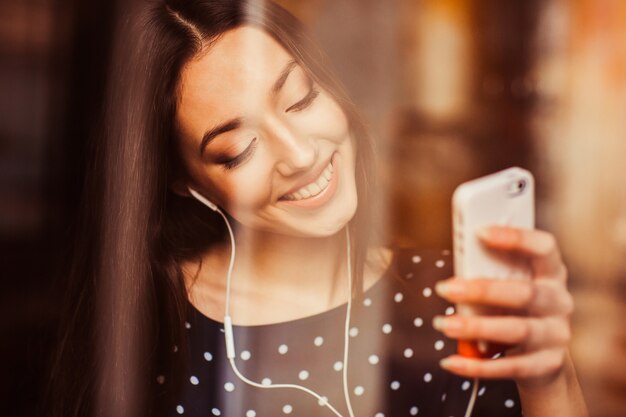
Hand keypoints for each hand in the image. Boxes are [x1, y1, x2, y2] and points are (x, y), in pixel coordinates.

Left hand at [433, 226, 573, 387]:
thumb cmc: (514, 310)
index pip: (544, 248)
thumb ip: (490, 275)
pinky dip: (476, 366)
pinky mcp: (547, 365)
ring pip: (517, 331)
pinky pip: (510, 367)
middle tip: (444, 288)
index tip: (480, 232)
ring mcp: (557, 335)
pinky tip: (449, 361)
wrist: (541, 360)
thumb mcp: (509, 286)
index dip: (516, 238)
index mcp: (551, 274)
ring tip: (443, 324)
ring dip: (476, 327)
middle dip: (482, 291)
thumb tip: (454, 274)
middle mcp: (559, 302)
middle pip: (525, 294)